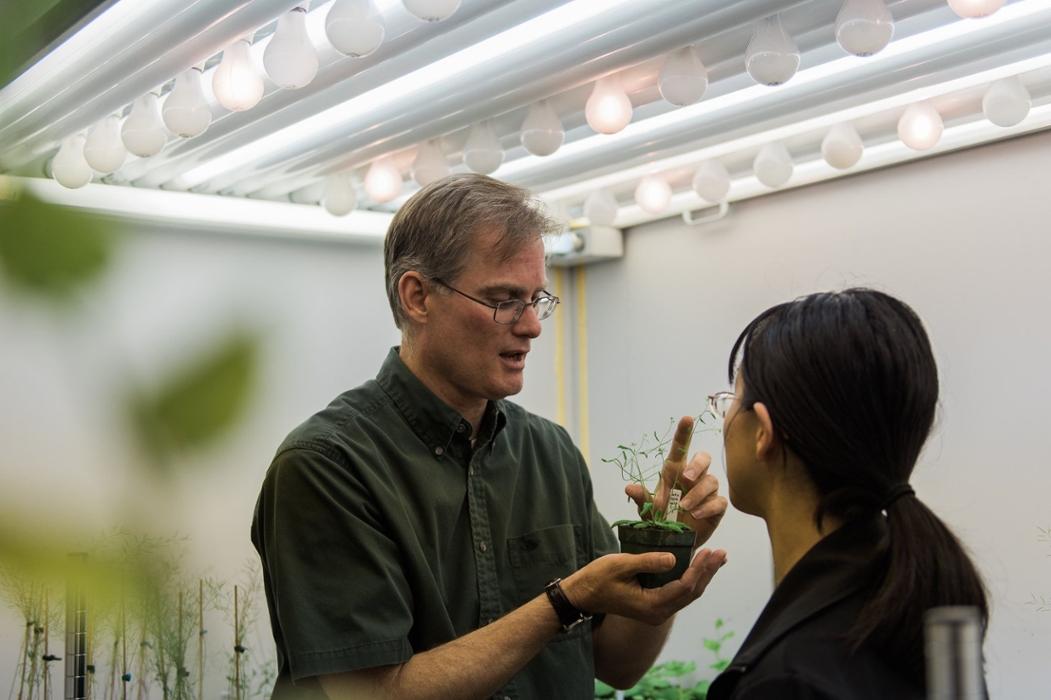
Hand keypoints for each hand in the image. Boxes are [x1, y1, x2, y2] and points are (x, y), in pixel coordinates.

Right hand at [562, 549, 727, 625]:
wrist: (583, 595)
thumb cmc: (598, 578)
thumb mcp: (620, 565)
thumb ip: (648, 561)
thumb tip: (675, 558)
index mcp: (651, 606)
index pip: (683, 587)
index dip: (698, 569)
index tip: (708, 551)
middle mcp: (658, 613)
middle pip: (691, 593)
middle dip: (707, 572)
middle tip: (722, 553)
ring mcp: (656, 611)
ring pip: (687, 594)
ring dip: (702, 576)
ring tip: (716, 558)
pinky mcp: (654, 605)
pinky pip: (678, 593)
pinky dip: (690, 578)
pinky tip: (697, 567)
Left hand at [625, 415, 727, 546]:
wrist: (673, 542)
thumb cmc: (661, 519)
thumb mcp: (648, 509)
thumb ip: (641, 498)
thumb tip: (629, 488)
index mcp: (674, 472)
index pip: (681, 447)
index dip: (685, 432)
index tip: (688, 418)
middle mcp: (692, 478)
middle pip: (703, 458)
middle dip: (697, 464)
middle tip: (686, 477)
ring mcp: (706, 492)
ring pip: (711, 480)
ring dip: (698, 493)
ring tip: (684, 507)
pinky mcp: (716, 507)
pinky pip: (719, 501)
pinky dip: (708, 507)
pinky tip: (697, 514)